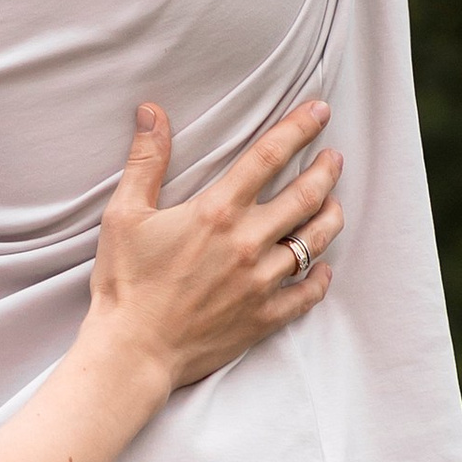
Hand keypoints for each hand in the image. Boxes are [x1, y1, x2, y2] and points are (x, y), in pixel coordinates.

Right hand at [87, 97, 342, 398]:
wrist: (134, 351)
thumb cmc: (126, 281)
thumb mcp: (125, 214)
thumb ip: (145, 160)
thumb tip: (152, 111)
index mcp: (217, 212)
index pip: (268, 157)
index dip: (297, 129)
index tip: (319, 110)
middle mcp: (247, 243)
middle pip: (304, 198)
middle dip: (326, 171)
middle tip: (335, 157)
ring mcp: (260, 283)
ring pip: (313, 244)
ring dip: (330, 219)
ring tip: (335, 204)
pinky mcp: (263, 318)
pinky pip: (306, 296)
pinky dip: (321, 280)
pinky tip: (325, 270)